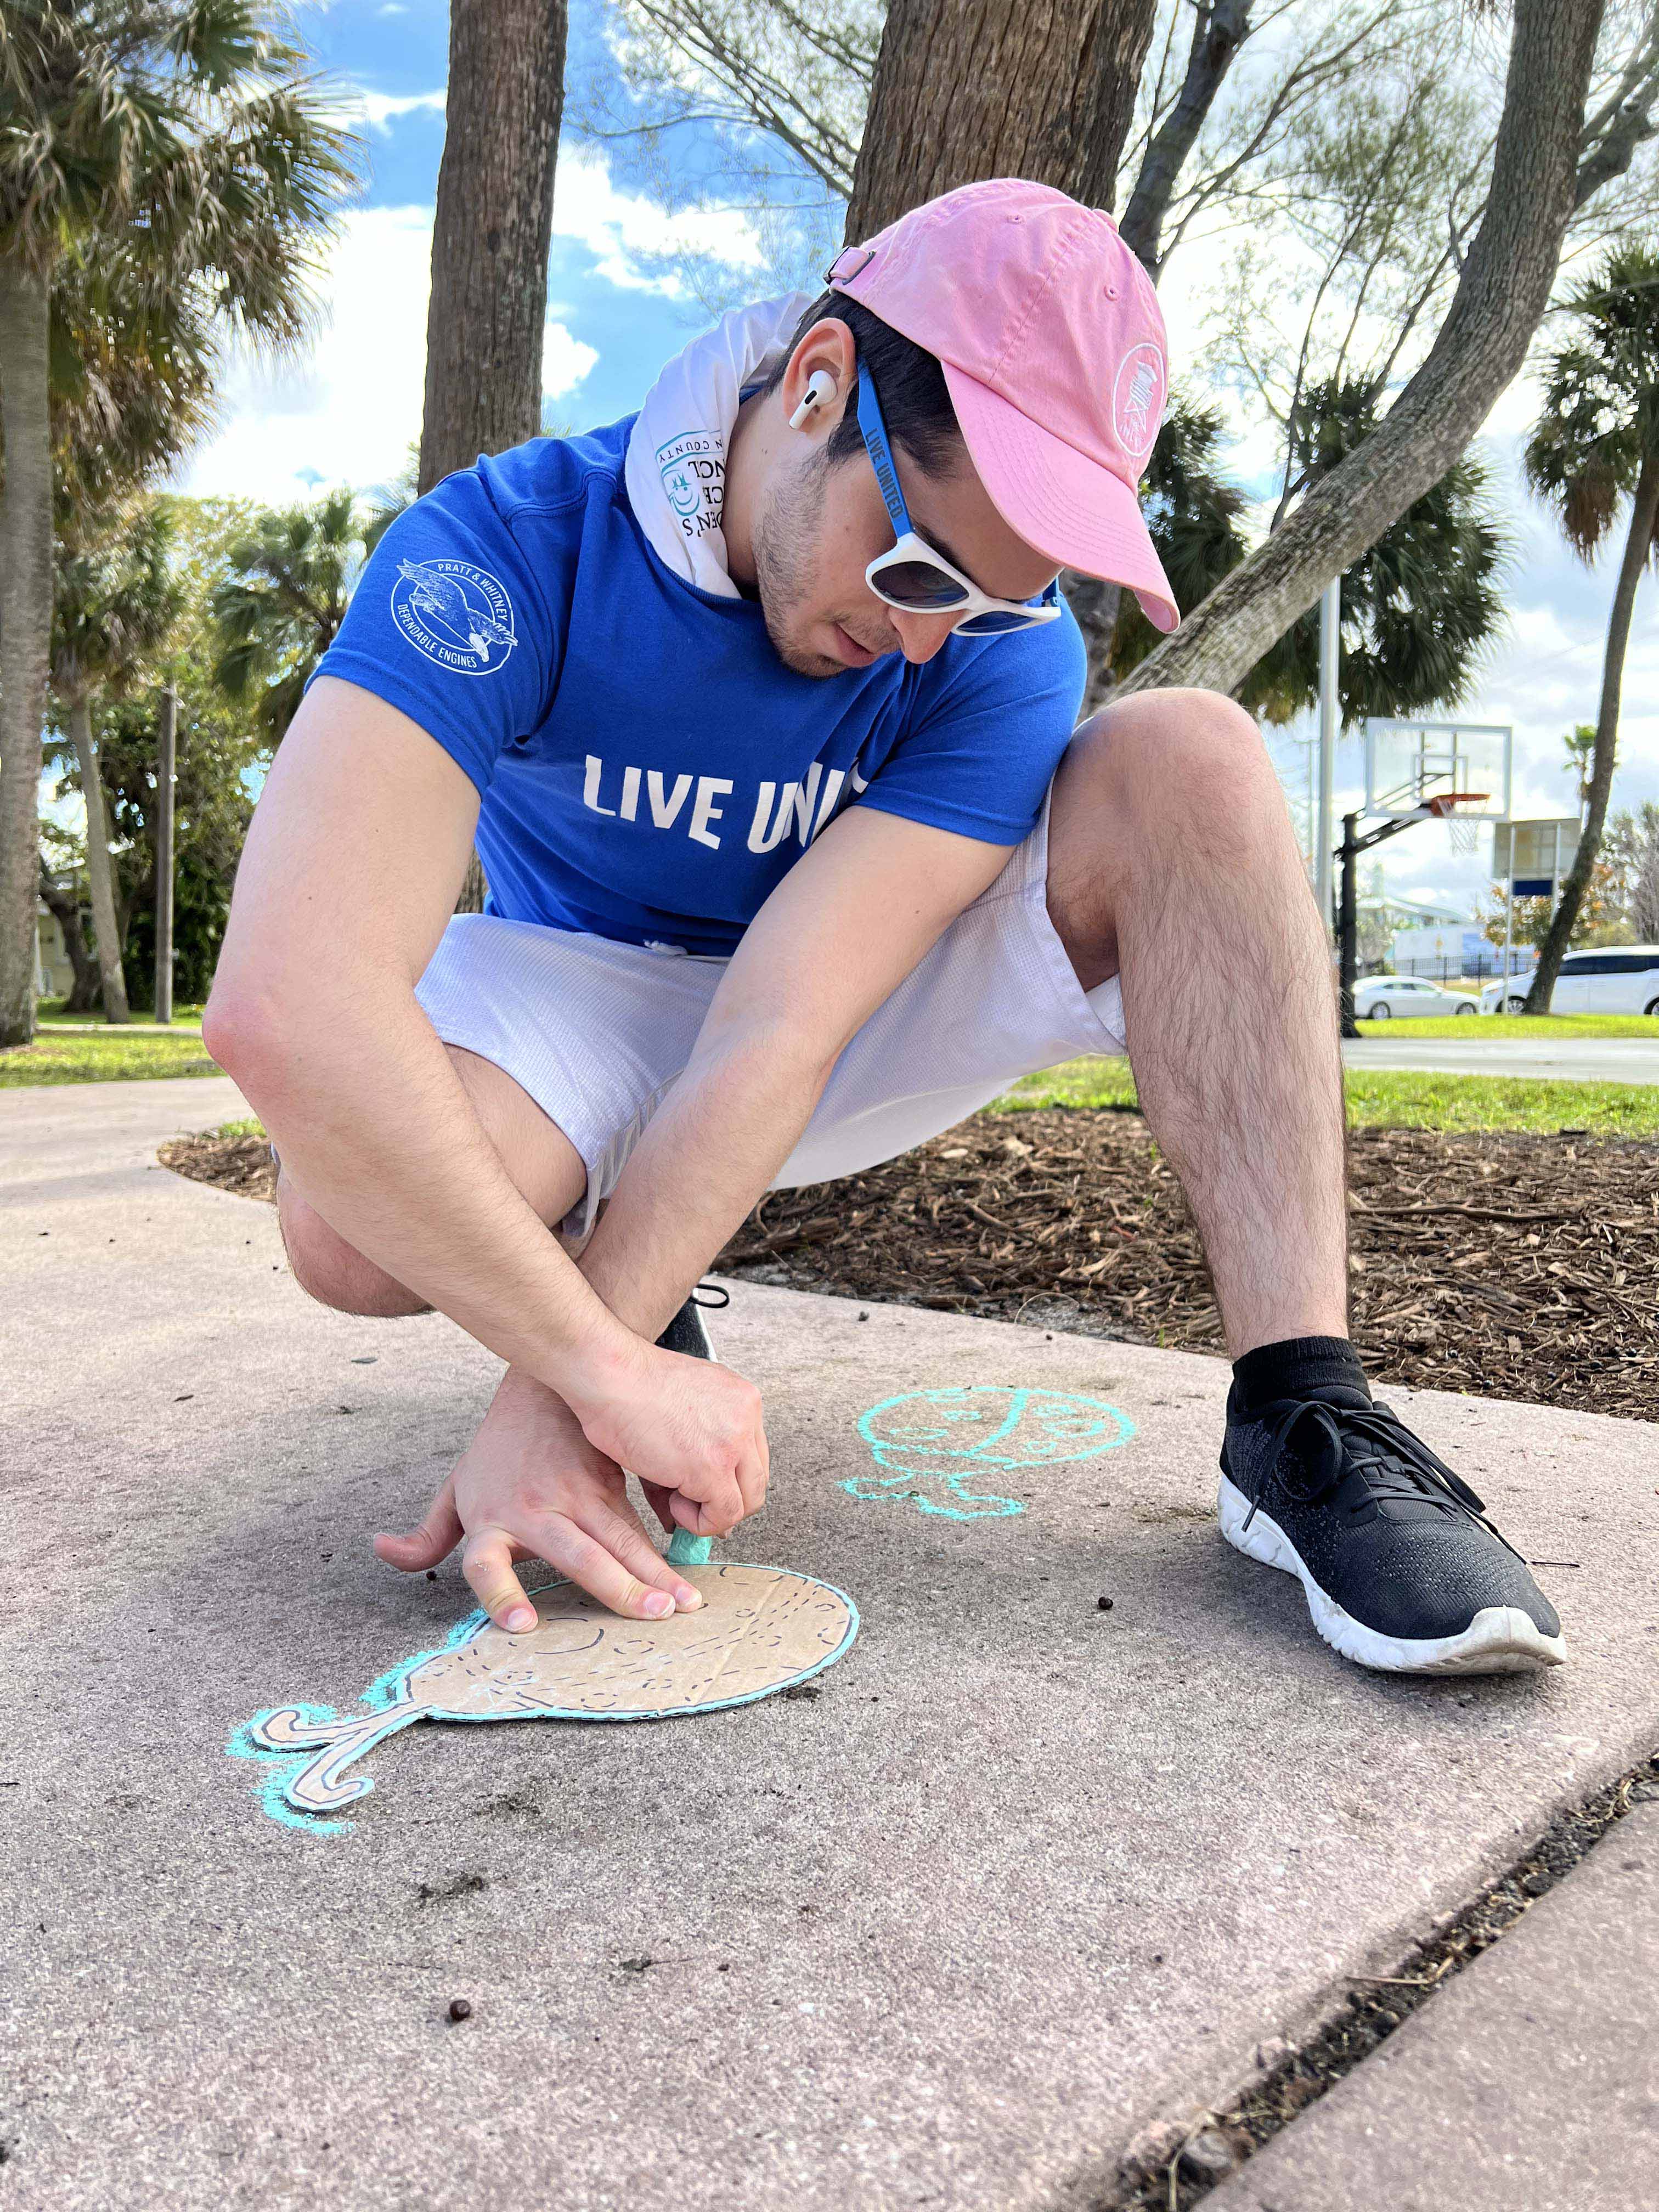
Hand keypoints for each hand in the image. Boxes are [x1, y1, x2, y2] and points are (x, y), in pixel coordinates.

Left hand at [374, 1366, 705, 1628]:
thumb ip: (428, 1534)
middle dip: (617, 1588)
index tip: (522, 1624)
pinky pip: (637, 1525)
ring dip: (653, 1574)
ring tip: (682, 1604)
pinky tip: (684, 1579)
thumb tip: (383, 1551)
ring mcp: (577, 1497)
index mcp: (490, 1521)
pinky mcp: (608, 1485)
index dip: (501, 1594)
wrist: (543, 1388)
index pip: (485, 1564)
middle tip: (649, 1615)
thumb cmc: (499, 1450)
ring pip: (620, 1540)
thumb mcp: (457, 1488)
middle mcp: (535, 1512)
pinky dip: (660, 1554)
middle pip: (578, 1555)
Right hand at [566, 1341, 769, 1539]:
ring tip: (677, 1500)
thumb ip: (698, 1448)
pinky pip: (723, 1515)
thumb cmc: (627, 1384)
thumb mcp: (677, 1409)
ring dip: (712, 1513)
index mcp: (740, 1398)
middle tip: (692, 1503)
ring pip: (747, 1502)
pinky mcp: (712, 1468)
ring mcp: (733, 1443)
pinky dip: (699, 1522)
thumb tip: (701, 1502)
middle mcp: (745, 1417)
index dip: (729, 1480)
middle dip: (726, 1501)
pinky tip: (673, 1503)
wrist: (608, 1374)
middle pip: (756, 1480)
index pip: (754, 1454)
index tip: (705, 1491)